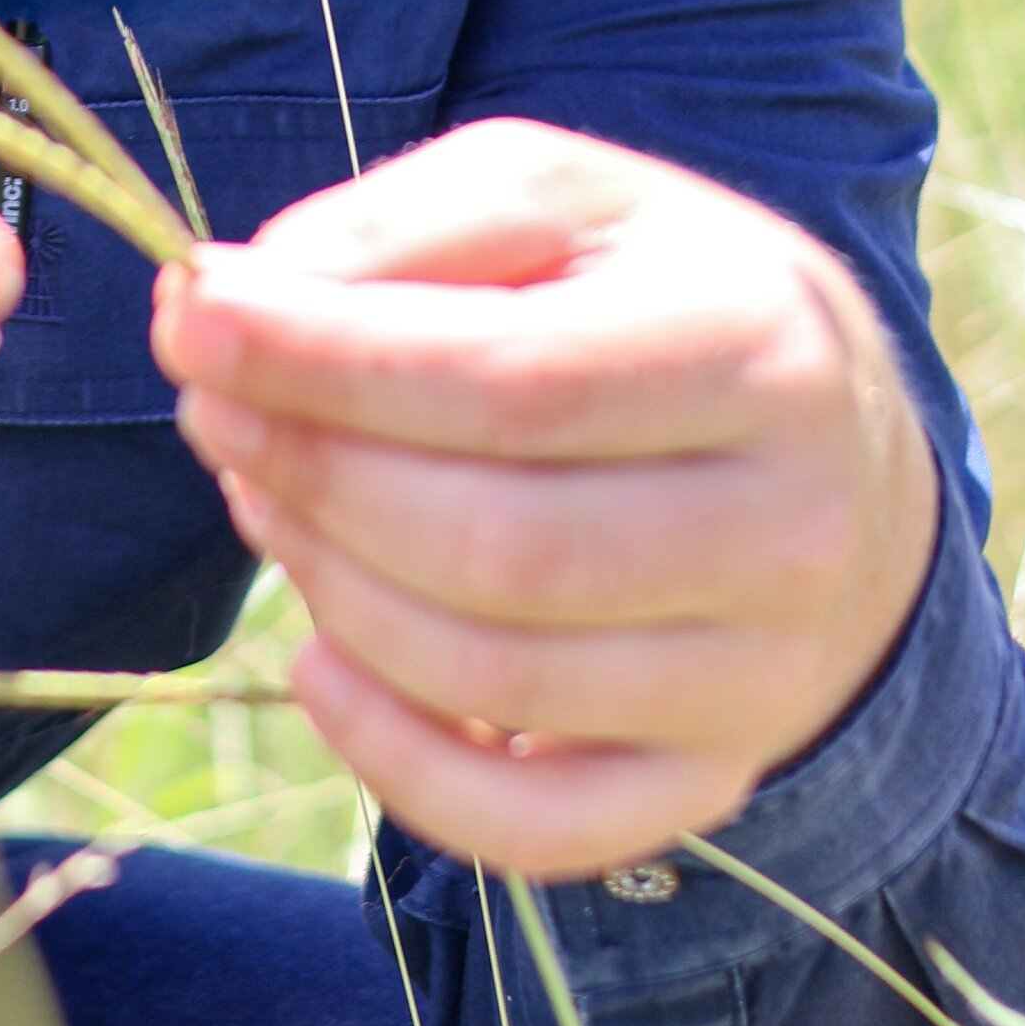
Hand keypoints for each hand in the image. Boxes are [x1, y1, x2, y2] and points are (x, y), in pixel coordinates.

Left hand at [152, 117, 939, 876]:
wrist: (834, 448)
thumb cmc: (648, 294)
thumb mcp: (553, 198)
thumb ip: (400, 227)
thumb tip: (235, 301)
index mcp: (759, 348)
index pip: (514, 382)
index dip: (327, 360)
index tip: (190, 317)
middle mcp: (788, 530)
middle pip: (497, 545)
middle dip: (313, 474)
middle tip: (211, 406)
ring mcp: (756, 681)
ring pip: (492, 678)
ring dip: (327, 586)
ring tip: (260, 491)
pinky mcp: (706, 784)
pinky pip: (528, 827)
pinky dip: (392, 763)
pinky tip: (318, 661)